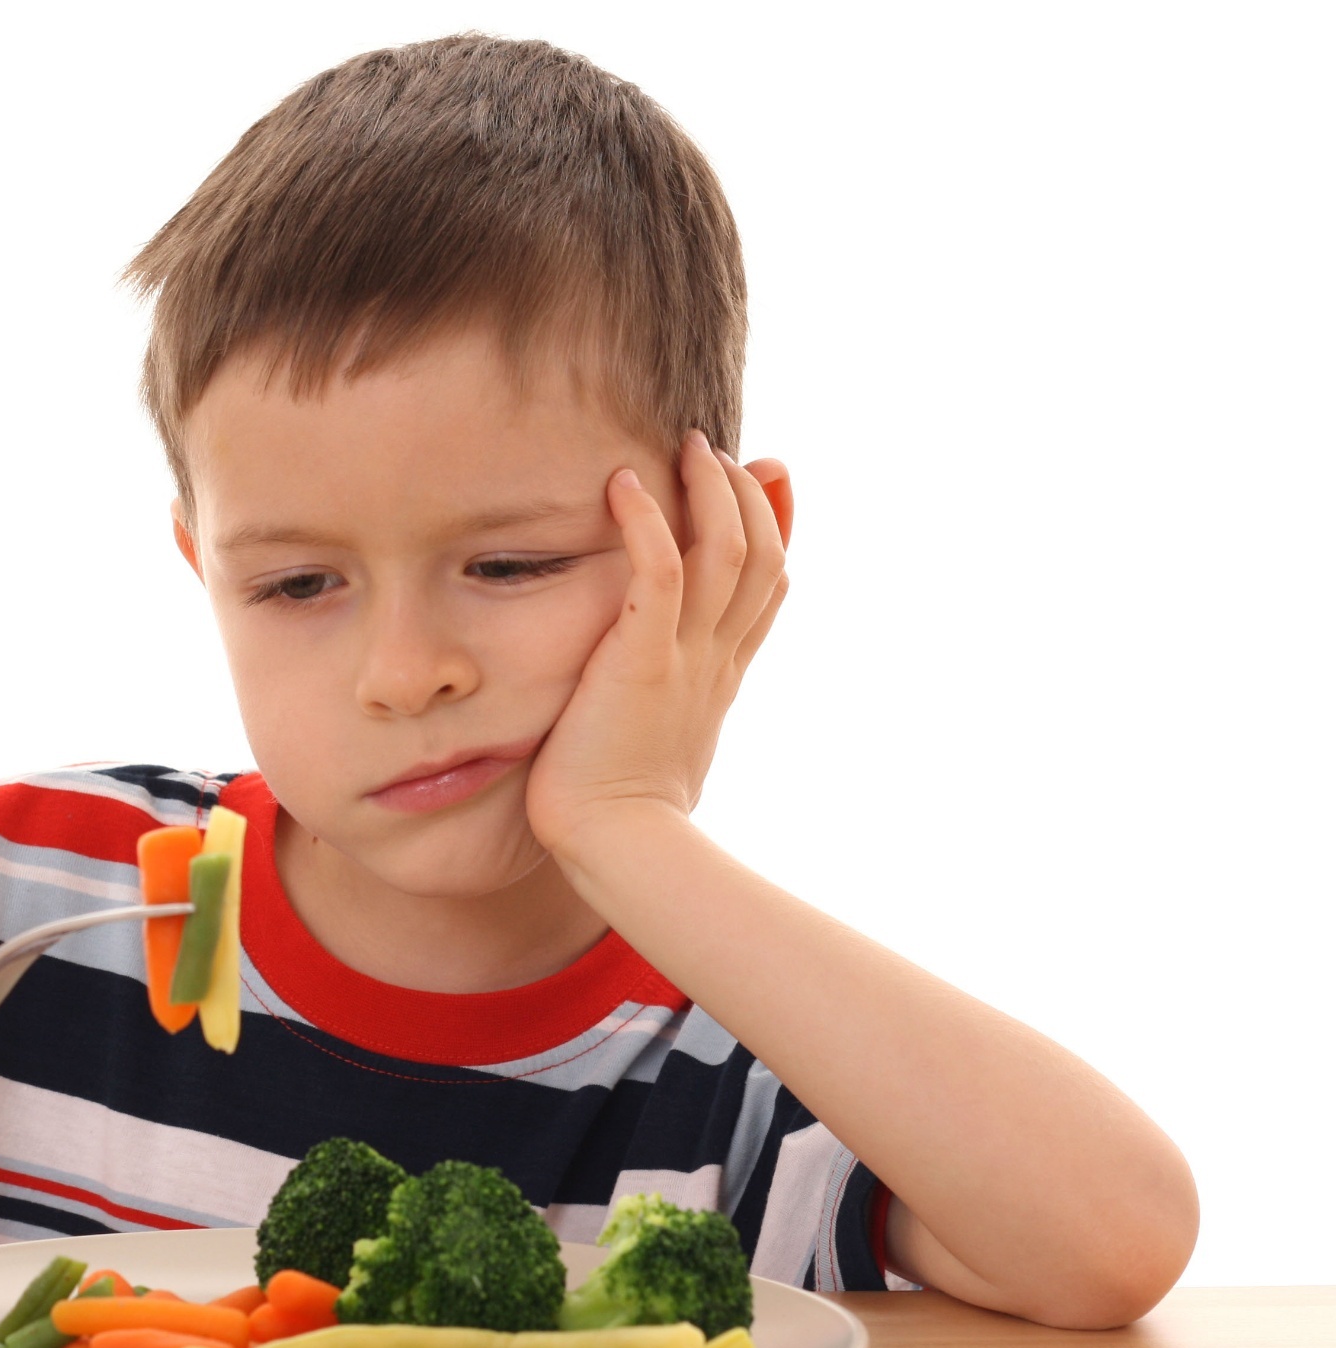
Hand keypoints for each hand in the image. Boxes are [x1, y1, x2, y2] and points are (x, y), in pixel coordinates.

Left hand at [526, 429, 791, 860]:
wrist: (619, 850)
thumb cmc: (621, 813)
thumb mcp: (656, 749)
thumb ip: (665, 710)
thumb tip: (662, 710)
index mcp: (720, 677)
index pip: (768, 588)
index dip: (777, 527)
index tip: (770, 477)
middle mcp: (714, 660)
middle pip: (761, 557)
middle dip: (747, 495)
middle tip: (716, 452)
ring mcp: (686, 658)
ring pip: (727, 552)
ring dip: (710, 491)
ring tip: (686, 447)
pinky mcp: (642, 661)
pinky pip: (659, 574)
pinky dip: (646, 523)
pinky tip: (623, 483)